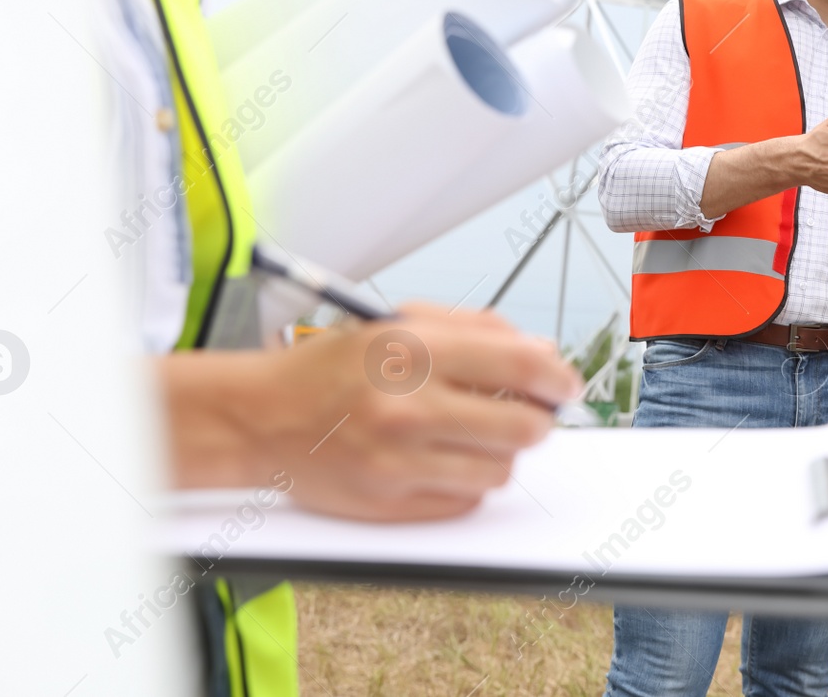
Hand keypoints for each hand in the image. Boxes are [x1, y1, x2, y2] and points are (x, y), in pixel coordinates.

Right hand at [161, 303, 582, 521]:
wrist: (261, 417)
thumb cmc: (332, 367)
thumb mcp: (399, 324)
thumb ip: (475, 330)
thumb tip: (541, 355)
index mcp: (413, 350)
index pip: (521, 368)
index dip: (558, 378)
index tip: (566, 384)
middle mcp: (409, 406)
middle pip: (523, 428)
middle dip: (537, 419)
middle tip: (528, 413)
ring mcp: (399, 460)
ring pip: (500, 469)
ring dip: (500, 452)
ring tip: (471, 434)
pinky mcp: (390, 503)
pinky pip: (466, 500)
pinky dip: (467, 480)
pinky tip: (443, 458)